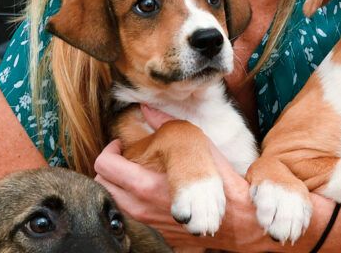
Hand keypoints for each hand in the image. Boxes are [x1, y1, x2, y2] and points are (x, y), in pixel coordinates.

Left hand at [94, 106, 270, 250]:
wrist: (238, 219)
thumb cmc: (217, 179)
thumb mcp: (193, 141)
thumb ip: (164, 123)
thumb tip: (146, 106)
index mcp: (143, 183)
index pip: (104, 165)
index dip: (109, 150)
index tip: (122, 145)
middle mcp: (140, 206)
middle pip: (102, 185)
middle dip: (110, 169)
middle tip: (126, 158)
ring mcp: (147, 222)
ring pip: (115, 201)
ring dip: (120, 186)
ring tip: (137, 174)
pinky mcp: (158, 233)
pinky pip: (133, 216)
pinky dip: (134, 203)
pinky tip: (152, 193)